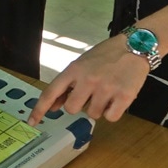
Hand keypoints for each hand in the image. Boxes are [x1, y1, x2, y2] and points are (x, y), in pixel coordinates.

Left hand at [28, 35, 150, 125]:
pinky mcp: (124, 97)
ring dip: (98, 108)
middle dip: (79, 105)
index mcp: (74, 70)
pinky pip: (111, 117)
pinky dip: (113, 112)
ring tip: (107, 91)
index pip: (51, 92)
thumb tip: (53, 106)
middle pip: (72, 109)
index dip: (39, 109)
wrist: (135, 46)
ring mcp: (106, 89)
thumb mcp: (81, 64)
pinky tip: (117, 98)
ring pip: (92, 114)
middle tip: (90, 94)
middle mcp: (88, 80)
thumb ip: (67, 84)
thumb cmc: (106, 56)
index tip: (32, 121)